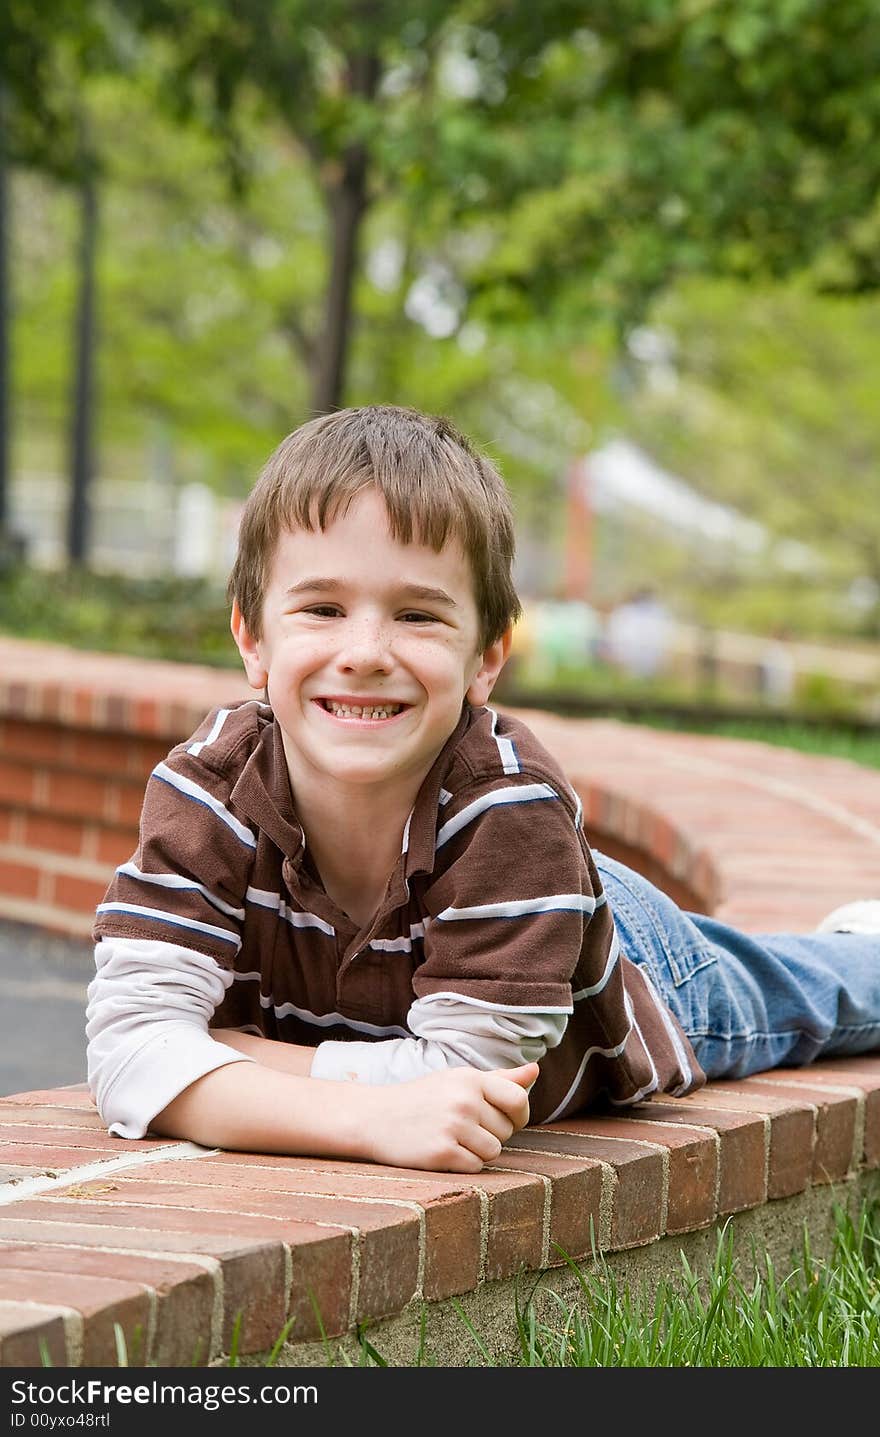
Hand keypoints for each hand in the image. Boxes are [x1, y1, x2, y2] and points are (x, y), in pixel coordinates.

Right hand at [359, 1061, 538, 1172]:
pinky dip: (463, 1165)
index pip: (518, 1099)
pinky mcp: (442, 1153)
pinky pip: (475, 1167)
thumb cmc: (422, 1098)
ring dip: (477, 1151)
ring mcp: (453, 1126)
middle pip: (506, 1130)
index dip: (519, 1114)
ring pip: (493, 1151)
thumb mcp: (458, 1081)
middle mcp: (464, 1099)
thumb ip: (499, 1079)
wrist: (373, 1117)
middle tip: (461, 1127)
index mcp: (470, 1078)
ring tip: (451, 1139)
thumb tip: (536, 1070)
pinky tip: (442, 1152)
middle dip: (491, 1134)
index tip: (507, 1119)